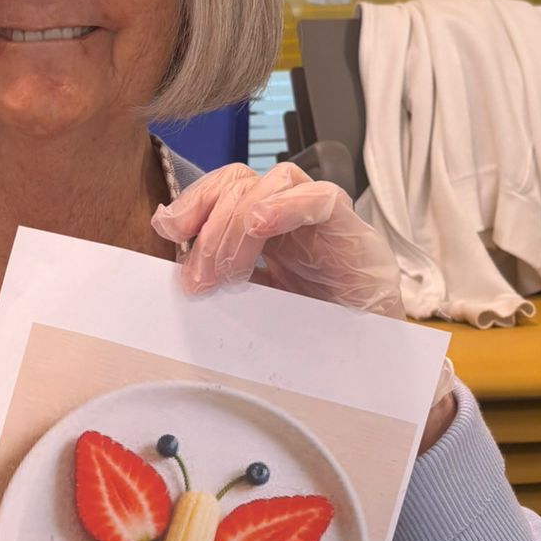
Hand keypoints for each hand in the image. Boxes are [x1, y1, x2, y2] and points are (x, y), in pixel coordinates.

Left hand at [152, 161, 405, 316]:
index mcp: (264, 230)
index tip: (168, 231)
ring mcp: (320, 219)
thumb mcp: (253, 307)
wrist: (372, 359)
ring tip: (228, 274)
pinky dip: (287, 205)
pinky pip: (320, 199)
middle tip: (199, 278)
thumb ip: (222, 284)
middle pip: (240, 181)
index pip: (222, 191)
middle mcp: (289, 215)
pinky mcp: (351, 231)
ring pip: (274, 181)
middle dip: (210, 223)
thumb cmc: (314, 333)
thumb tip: (177, 278)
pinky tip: (261, 224)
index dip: (192, 203)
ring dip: (239, 223)